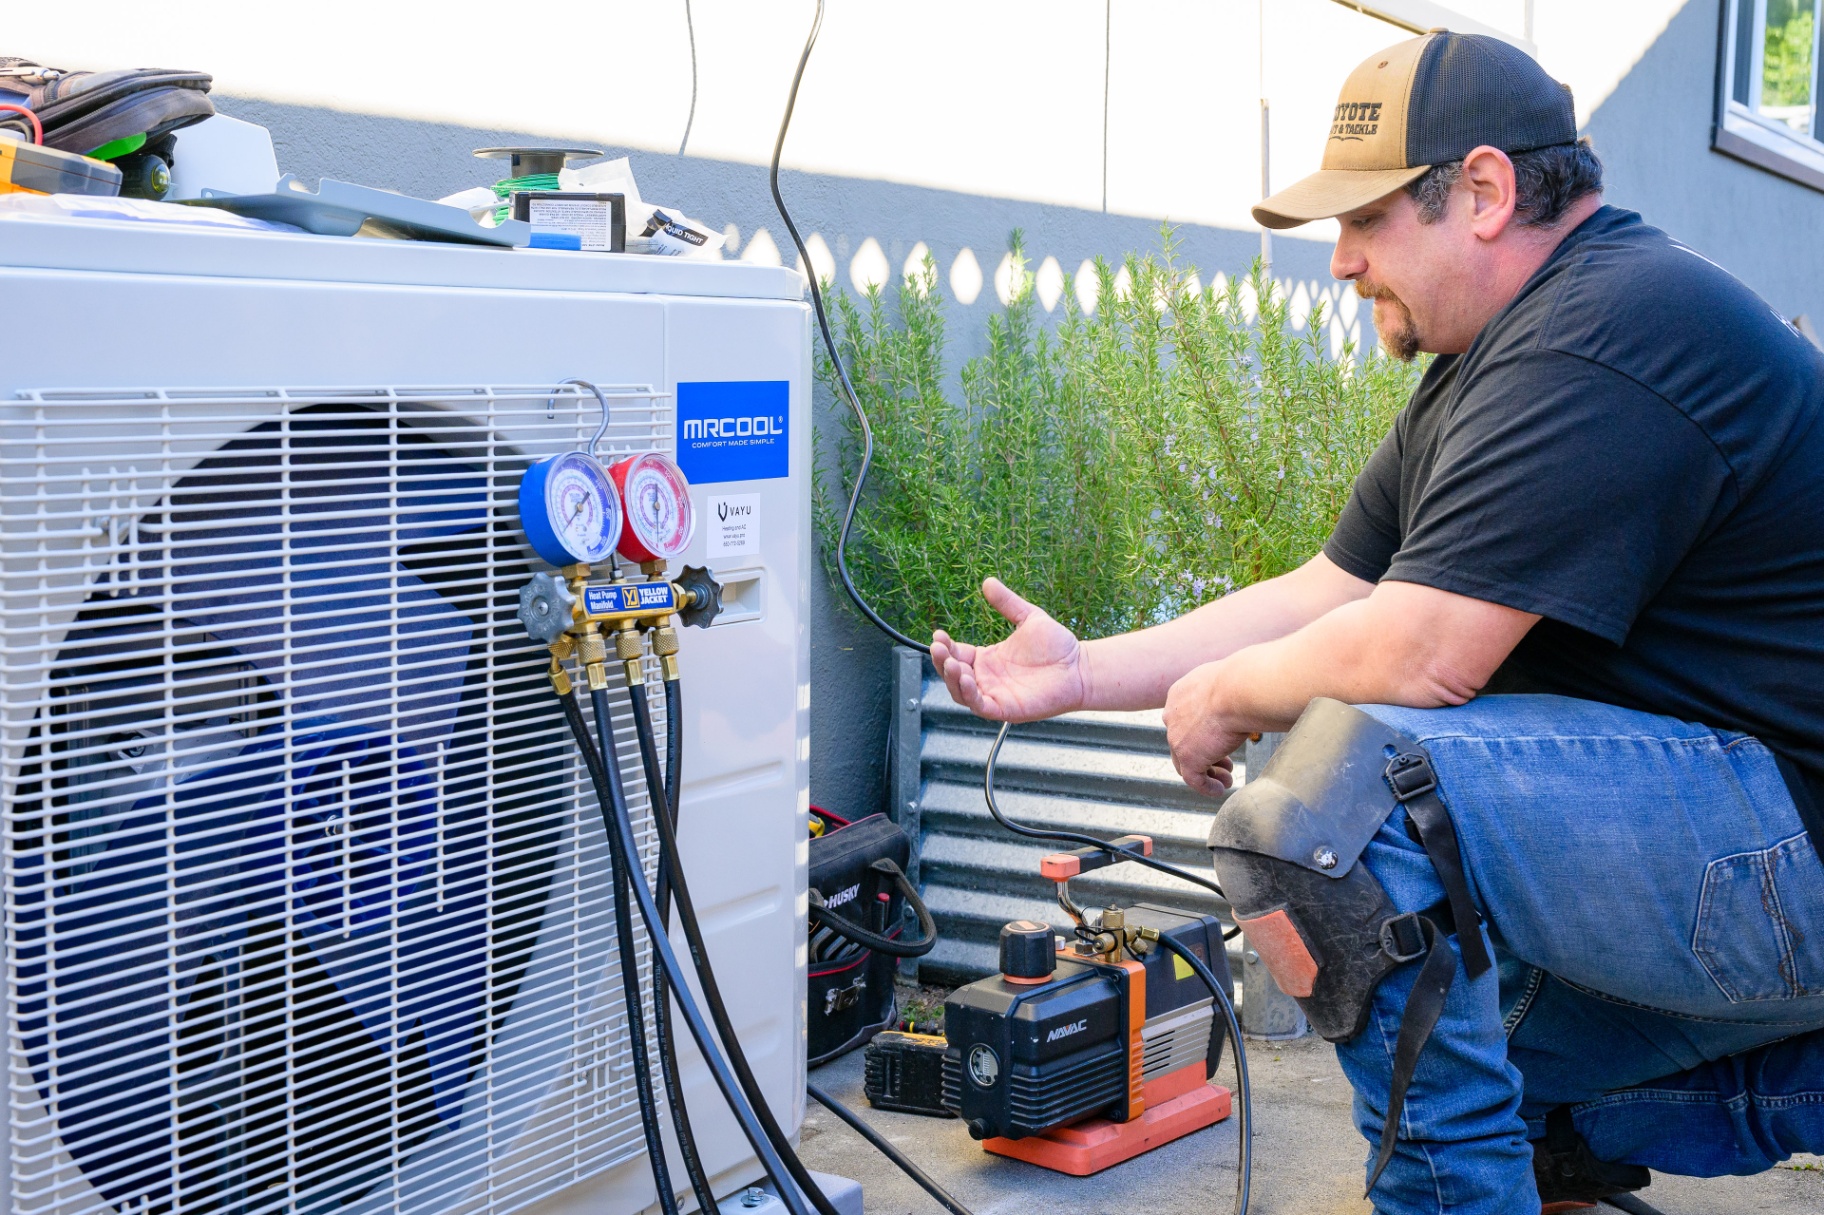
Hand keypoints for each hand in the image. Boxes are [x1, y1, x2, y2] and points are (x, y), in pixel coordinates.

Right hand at [930, 578, 1086, 721]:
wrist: (1080, 666)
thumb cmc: (1058, 646)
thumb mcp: (1028, 617)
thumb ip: (1007, 602)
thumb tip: (988, 582)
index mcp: (988, 659)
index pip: (956, 654)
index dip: (945, 646)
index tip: (939, 634)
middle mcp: (988, 677)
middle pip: (953, 674)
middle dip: (941, 661)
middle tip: (938, 646)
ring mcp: (995, 694)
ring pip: (961, 692)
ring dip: (951, 678)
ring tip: (949, 662)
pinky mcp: (1005, 708)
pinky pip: (979, 705)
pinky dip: (969, 695)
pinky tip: (966, 678)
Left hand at [1162, 661, 1244, 796]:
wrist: (1238, 690)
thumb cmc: (1243, 681)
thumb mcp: (1228, 681)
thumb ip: (1227, 693)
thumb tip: (1247, 698)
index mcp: (1180, 694)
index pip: (1183, 719)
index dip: (1201, 733)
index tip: (1219, 740)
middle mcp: (1173, 715)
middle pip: (1182, 742)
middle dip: (1205, 754)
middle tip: (1226, 762)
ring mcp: (1177, 737)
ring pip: (1186, 763)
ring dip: (1208, 772)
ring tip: (1227, 779)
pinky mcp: (1188, 757)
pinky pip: (1194, 779)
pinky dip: (1207, 786)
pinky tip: (1221, 789)